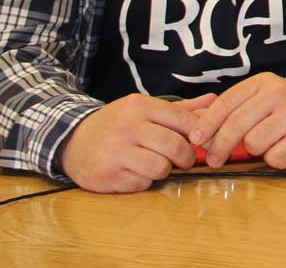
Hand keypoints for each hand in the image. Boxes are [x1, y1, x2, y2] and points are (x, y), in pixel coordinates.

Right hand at [59, 92, 213, 192]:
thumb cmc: (116, 124)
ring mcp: (115, 152)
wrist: (72, 141)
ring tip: (156, 165)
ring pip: (160, 168)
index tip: (200, 142)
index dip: (199, 134)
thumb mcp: (144, 109)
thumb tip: (213, 101)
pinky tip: (134, 172)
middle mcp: (128, 127)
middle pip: (175, 147)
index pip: (184, 120)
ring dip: (164, 170)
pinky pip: (141, 184)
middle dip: (186, 158)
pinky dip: (143, 181)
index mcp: (140, 106)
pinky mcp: (107, 175)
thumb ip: (180, 109)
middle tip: (183, 160)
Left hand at [187, 72, 285, 169]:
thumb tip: (197, 130)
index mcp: (264, 82)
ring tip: (267, 143)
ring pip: (253, 143)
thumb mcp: (260, 102)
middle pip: (236, 124)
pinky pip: (273, 157)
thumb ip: (233, 111)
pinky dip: (274, 160)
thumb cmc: (283, 112)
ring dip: (255, 150)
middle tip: (214, 160)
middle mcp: (280, 94)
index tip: (195, 138)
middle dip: (219, 146)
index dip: (207, 122)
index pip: (227, 101)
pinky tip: (284, 149)